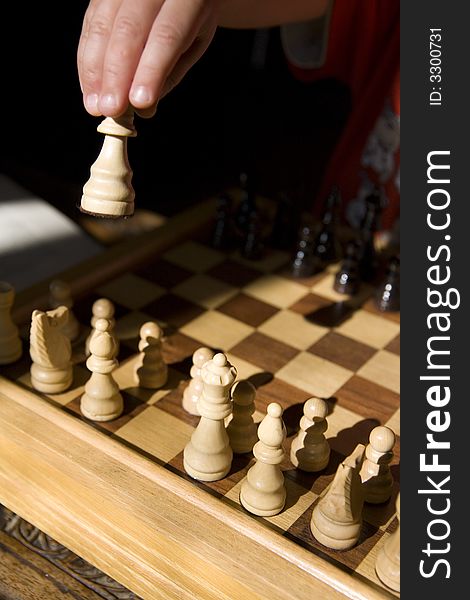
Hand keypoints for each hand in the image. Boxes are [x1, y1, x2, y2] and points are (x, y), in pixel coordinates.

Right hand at [77, 0, 217, 117]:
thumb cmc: (190, 17)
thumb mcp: (195, 43)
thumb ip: (170, 72)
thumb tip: (142, 107)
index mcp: (187, 0)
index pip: (166, 36)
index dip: (150, 71)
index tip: (140, 102)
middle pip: (128, 30)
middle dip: (116, 75)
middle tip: (111, 109)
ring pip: (103, 26)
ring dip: (95, 71)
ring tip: (95, 105)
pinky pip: (90, 25)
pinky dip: (86, 60)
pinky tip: (89, 87)